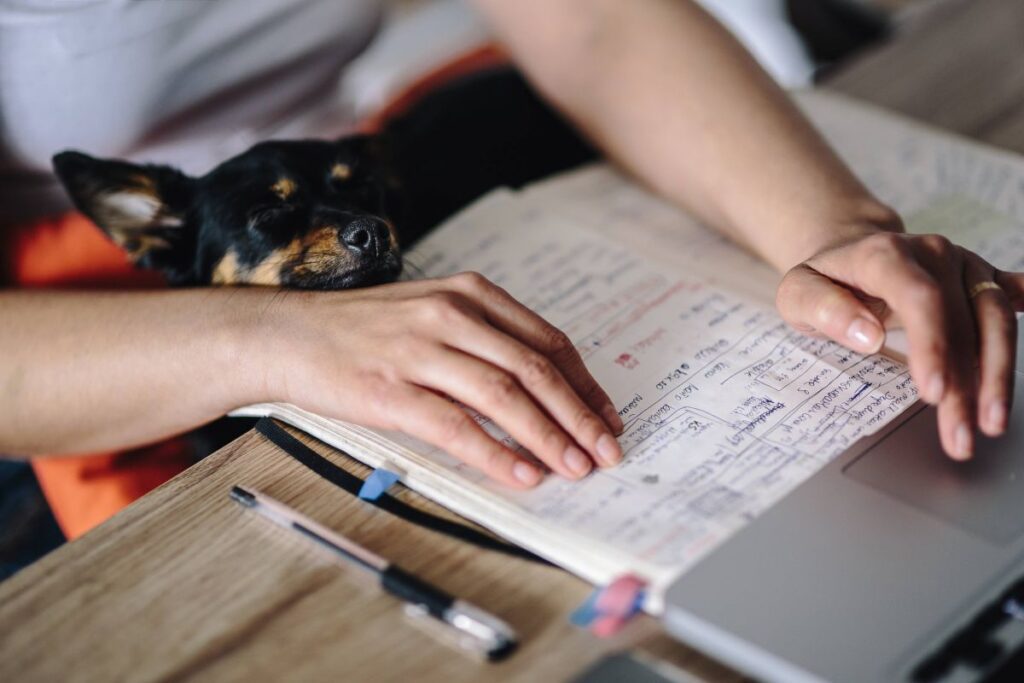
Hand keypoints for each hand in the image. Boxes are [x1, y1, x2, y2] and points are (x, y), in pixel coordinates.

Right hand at [257, 272, 622, 487]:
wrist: (289, 334)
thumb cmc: (364, 329)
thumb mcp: (432, 312)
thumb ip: (484, 340)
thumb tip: (539, 391)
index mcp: (469, 295)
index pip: (547, 341)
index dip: (585, 383)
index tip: (607, 416)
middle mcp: (451, 316)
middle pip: (535, 369)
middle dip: (580, 415)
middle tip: (607, 450)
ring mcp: (420, 352)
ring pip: (504, 396)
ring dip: (549, 437)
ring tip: (576, 468)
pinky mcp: (390, 391)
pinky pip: (456, 426)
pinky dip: (495, 453)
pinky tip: (522, 474)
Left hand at [776, 227, 1023, 459]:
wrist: (849, 251)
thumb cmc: (824, 281)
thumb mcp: (798, 293)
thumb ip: (822, 308)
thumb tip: (866, 335)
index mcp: (885, 254)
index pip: (920, 298)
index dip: (932, 345)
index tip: (933, 392)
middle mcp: (933, 254)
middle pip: (961, 321)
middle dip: (964, 385)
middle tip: (959, 435)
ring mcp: (963, 264)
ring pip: (995, 320)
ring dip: (998, 376)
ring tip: (991, 423)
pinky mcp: (980, 277)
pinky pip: (1009, 301)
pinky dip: (1019, 328)